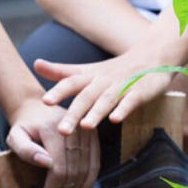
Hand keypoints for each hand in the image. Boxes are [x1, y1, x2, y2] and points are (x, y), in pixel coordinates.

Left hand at [6, 99, 100, 187]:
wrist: (37, 108)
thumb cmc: (25, 126)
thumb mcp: (15, 136)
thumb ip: (26, 150)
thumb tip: (46, 163)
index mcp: (54, 128)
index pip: (59, 167)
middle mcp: (75, 128)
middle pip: (74, 170)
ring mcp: (87, 132)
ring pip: (86, 169)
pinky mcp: (94, 137)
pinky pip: (95, 163)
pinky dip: (88, 182)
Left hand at [35, 46, 174, 133]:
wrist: (152, 57)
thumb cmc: (115, 69)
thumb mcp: (87, 70)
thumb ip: (62, 71)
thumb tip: (35, 64)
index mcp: (90, 76)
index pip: (72, 82)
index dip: (59, 91)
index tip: (45, 101)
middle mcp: (104, 80)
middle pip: (87, 96)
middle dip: (74, 113)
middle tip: (62, 130)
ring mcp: (123, 86)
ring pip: (107, 100)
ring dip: (97, 113)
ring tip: (86, 127)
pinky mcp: (140, 91)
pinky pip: (131, 101)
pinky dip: (124, 109)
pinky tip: (116, 120)